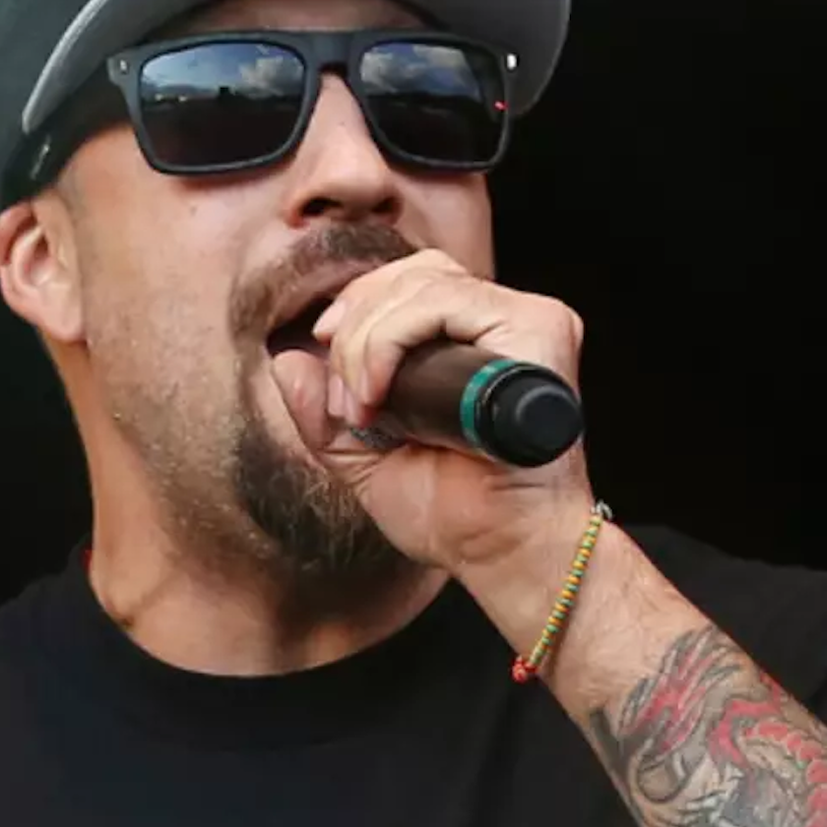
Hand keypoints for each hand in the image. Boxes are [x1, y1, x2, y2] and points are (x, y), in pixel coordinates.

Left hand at [267, 249, 595, 577]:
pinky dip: (393, 340)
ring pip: (424, 285)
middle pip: (414, 273)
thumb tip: (286, 359)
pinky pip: (446, 302)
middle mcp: (506, 322)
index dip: (360, 304)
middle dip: (355, 328)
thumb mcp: (363, 458)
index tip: (323, 347)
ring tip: (362, 406)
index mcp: (476, 340)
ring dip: (367, 342)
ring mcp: (530, 321)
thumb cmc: (454, 513)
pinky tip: (379, 394)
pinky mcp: (540, 331)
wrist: (500, 553)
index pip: (412, 281)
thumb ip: (321, 412)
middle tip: (345, 401)